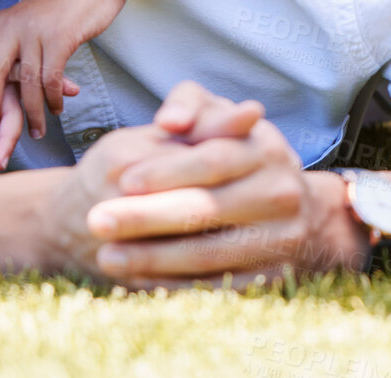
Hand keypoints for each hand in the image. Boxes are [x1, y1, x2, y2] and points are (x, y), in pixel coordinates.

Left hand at [0, 0, 125, 140]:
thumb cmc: (65, 3)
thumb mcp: (29, 16)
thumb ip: (15, 37)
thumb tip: (5, 66)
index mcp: (2, 18)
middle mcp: (14, 25)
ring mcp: (37, 32)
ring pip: (27, 83)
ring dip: (31, 112)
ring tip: (36, 131)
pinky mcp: (61, 39)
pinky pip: (51, 79)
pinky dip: (53, 100)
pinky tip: (56, 109)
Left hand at [85, 82, 361, 285]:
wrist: (293, 208)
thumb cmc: (235, 153)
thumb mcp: (219, 118)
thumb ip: (191, 104)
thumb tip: (170, 120)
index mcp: (266, 149)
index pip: (214, 159)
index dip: (169, 171)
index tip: (124, 180)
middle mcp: (280, 194)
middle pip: (207, 209)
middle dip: (147, 217)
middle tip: (97, 221)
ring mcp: (280, 239)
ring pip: (209, 255)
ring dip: (153, 259)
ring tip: (107, 257)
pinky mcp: (269, 277)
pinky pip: (216, 287)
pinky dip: (173, 285)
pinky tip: (136, 278)